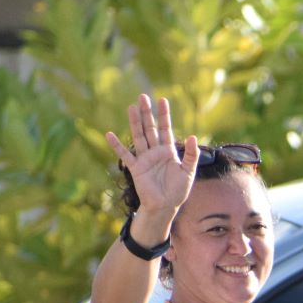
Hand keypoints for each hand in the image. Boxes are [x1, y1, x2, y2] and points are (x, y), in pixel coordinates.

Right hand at [105, 94, 198, 218]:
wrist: (166, 206)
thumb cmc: (178, 190)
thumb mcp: (188, 172)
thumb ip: (191, 155)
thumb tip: (193, 137)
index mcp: (168, 151)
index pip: (166, 129)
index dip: (164, 115)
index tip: (162, 100)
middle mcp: (155, 152)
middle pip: (150, 128)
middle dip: (147, 113)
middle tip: (143, 96)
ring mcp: (144, 158)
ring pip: (139, 136)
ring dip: (135, 122)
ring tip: (131, 107)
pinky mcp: (136, 168)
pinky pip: (125, 155)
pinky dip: (117, 145)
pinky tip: (109, 135)